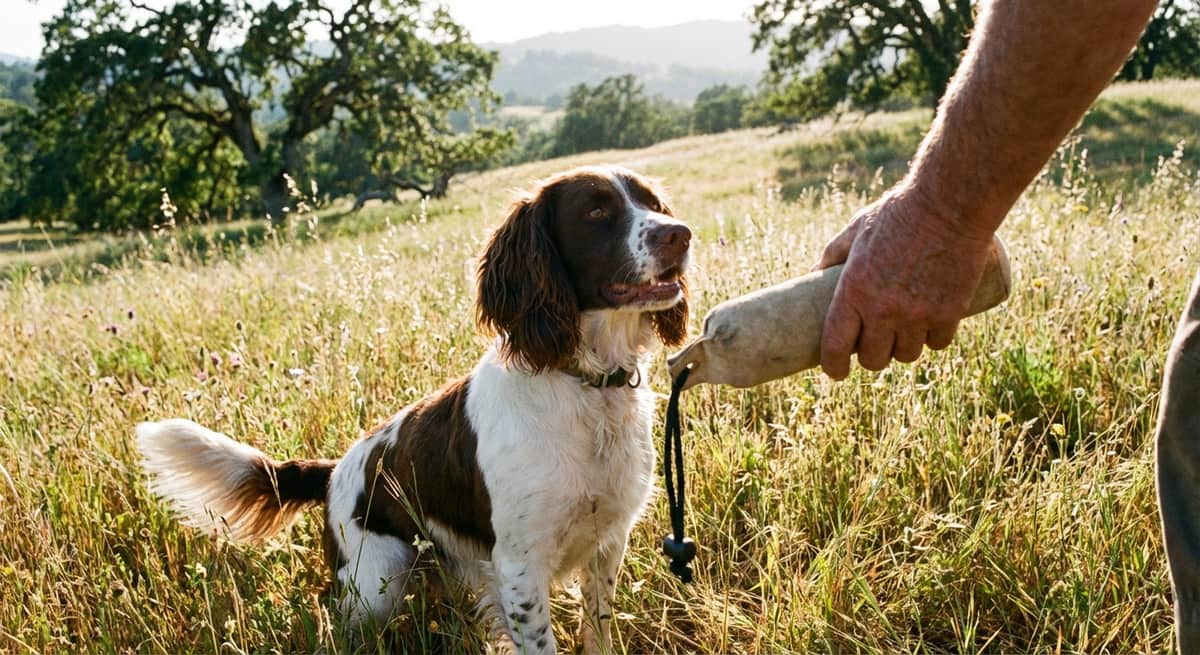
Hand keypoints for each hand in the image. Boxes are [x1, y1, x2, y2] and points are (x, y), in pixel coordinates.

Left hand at [815, 186, 993, 379]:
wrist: (950, 203)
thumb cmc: (898, 212)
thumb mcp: (856, 229)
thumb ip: (833, 253)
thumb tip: (811, 272)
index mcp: (854, 291)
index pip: (836, 346)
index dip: (833, 366)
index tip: (836, 371)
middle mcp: (883, 310)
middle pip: (873, 359)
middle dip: (871, 356)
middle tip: (874, 344)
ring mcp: (917, 314)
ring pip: (907, 355)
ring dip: (903, 348)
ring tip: (902, 334)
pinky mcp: (949, 312)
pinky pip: (938, 344)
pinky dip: (934, 338)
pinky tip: (930, 328)